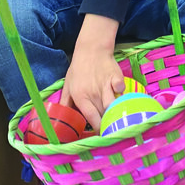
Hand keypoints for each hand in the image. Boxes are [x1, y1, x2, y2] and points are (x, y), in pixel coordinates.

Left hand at [60, 14, 124, 130]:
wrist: (91, 49)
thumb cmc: (78, 69)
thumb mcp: (68, 85)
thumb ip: (66, 103)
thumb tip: (62, 118)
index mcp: (81, 97)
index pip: (91, 119)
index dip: (98, 129)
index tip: (102, 134)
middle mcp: (93, 93)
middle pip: (104, 114)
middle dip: (108, 123)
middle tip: (111, 127)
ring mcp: (105, 85)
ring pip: (113, 105)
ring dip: (116, 112)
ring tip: (119, 117)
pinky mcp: (116, 77)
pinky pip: (121, 89)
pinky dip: (122, 94)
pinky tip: (122, 96)